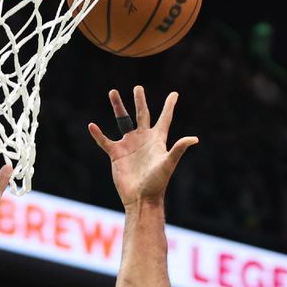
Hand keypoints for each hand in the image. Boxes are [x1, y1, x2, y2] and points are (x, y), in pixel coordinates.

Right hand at [88, 86, 197, 207]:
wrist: (140, 198)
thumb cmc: (157, 183)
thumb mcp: (168, 164)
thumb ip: (178, 149)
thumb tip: (194, 139)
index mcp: (157, 140)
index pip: (164, 119)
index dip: (169, 106)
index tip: (175, 94)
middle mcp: (143, 139)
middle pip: (141, 115)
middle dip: (139, 101)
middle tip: (138, 88)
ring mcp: (129, 146)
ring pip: (122, 121)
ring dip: (118, 107)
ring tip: (113, 92)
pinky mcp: (116, 154)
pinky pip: (105, 141)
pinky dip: (98, 134)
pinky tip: (92, 125)